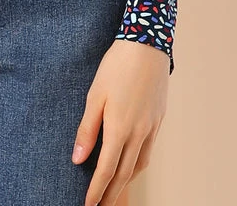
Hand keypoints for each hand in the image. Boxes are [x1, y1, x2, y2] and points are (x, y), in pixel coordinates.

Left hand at [71, 39, 168, 205]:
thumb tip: (78, 159)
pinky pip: (148, 151)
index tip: (87, 205)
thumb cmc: (116, 67)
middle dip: (111, 194)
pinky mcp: (158, 120)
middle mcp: (138, 133)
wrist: (147, 46)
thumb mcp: (95, 95)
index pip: (106, 170)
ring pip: (139, 165)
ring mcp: (151, 128)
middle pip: (124, 174)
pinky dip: (138, 165)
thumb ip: (87, 129)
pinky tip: (131, 165)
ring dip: (126, 183)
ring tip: (114, 193)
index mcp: (120, 128)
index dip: (96, 191)